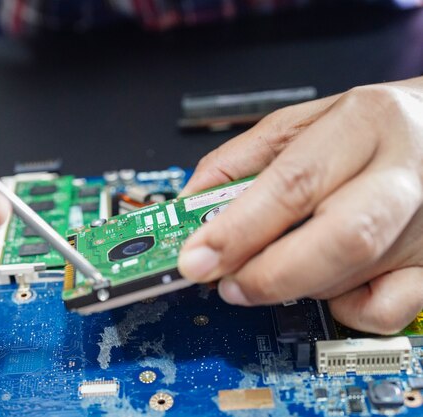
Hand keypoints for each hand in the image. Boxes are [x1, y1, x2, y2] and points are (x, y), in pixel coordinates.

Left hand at [178, 78, 422, 334]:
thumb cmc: (368, 127)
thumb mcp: (301, 122)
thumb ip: (240, 160)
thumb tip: (190, 206)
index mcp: (363, 122)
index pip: (293, 184)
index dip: (237, 230)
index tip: (195, 259)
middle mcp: (404, 172)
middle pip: (337, 239)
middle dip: (268, 274)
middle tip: (228, 284)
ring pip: (351, 276)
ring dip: (296, 282)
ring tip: (280, 259)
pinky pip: (385, 312)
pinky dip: (345, 306)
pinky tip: (334, 278)